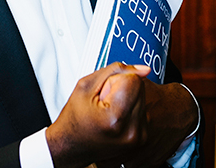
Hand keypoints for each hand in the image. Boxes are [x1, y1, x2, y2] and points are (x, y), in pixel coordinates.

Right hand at [46, 64, 198, 167]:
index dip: (115, 81)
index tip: (102, 93)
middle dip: (123, 89)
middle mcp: (131, 130)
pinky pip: (142, 111)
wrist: (71, 146)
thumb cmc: (74, 118)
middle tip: (104, 103)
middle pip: (140, 89)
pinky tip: (115, 119)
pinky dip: (130, 110)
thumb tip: (144, 70)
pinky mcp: (142, 139)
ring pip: (143, 99)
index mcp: (116, 118)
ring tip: (108, 112)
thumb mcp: (86, 86)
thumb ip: (116, 71)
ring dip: (127, 100)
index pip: (134, 80)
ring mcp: (138, 137)